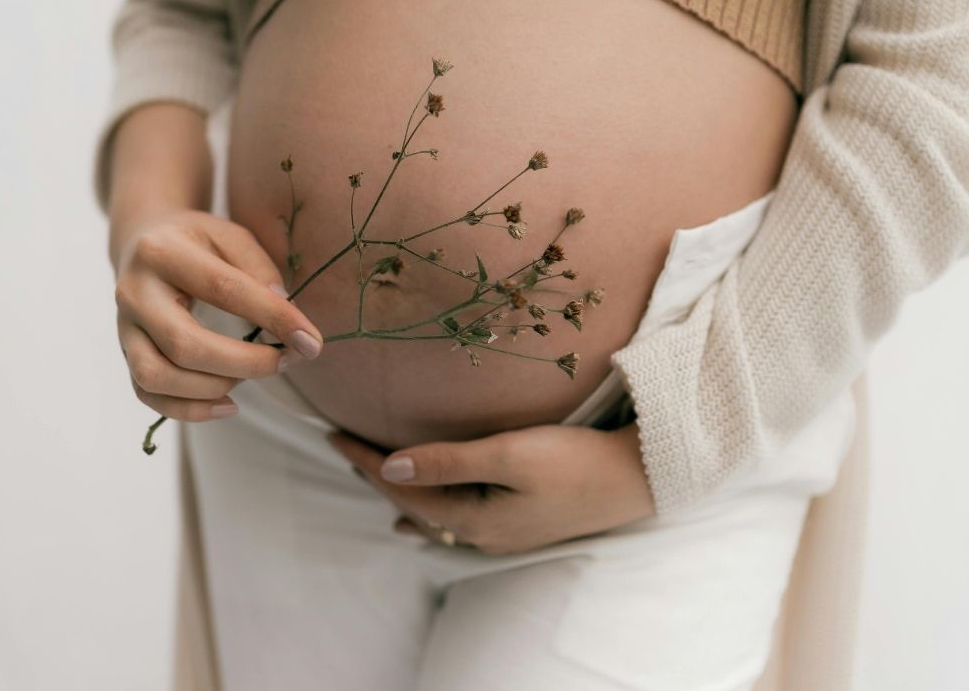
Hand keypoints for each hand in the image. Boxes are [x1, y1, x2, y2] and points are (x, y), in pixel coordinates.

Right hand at [112, 208, 324, 421]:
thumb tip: (288, 316)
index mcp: (162, 252)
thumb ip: (259, 269)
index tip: (310, 340)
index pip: (223, 290)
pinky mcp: (125, 354)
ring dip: (213, 388)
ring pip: (157, 377)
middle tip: (284, 362)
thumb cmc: (197, 241)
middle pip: (184, 344)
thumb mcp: (231, 236)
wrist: (142, 242)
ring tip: (249, 378)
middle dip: (244, 363)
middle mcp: (134, 292)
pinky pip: (147, 395)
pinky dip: (189, 410)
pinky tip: (228, 404)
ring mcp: (123, 327)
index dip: (272, 317)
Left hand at [325, 421, 655, 555]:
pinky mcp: (519, 522)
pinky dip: (431, 510)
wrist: (636, 478)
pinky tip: (426, 518)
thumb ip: (448, 462)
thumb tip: (390, 468)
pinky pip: (457, 519)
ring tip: (373, 482)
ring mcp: (502, 532)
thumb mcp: (507, 455)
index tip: (332, 435)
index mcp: (473, 518)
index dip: (366, 462)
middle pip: (414, 505)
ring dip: (403, 496)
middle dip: (377, 478)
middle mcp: (481, 534)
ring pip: (434, 516)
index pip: (403, 489)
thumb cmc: (574, 461)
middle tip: (343, 449)